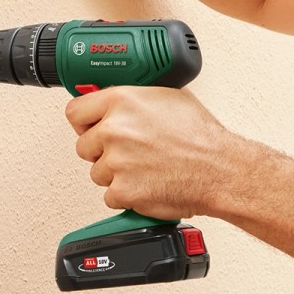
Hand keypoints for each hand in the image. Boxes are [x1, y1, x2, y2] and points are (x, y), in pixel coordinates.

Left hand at [65, 86, 238, 220]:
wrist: (218, 170)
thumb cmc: (201, 137)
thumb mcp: (169, 97)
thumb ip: (135, 98)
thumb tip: (119, 101)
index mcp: (122, 101)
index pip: (75, 111)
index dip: (84, 122)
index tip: (89, 127)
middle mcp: (115, 130)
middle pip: (83, 145)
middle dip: (101, 151)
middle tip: (127, 153)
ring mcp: (116, 162)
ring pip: (97, 173)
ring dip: (115, 175)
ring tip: (144, 169)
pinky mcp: (122, 190)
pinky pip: (110, 196)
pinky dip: (126, 195)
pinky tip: (147, 184)